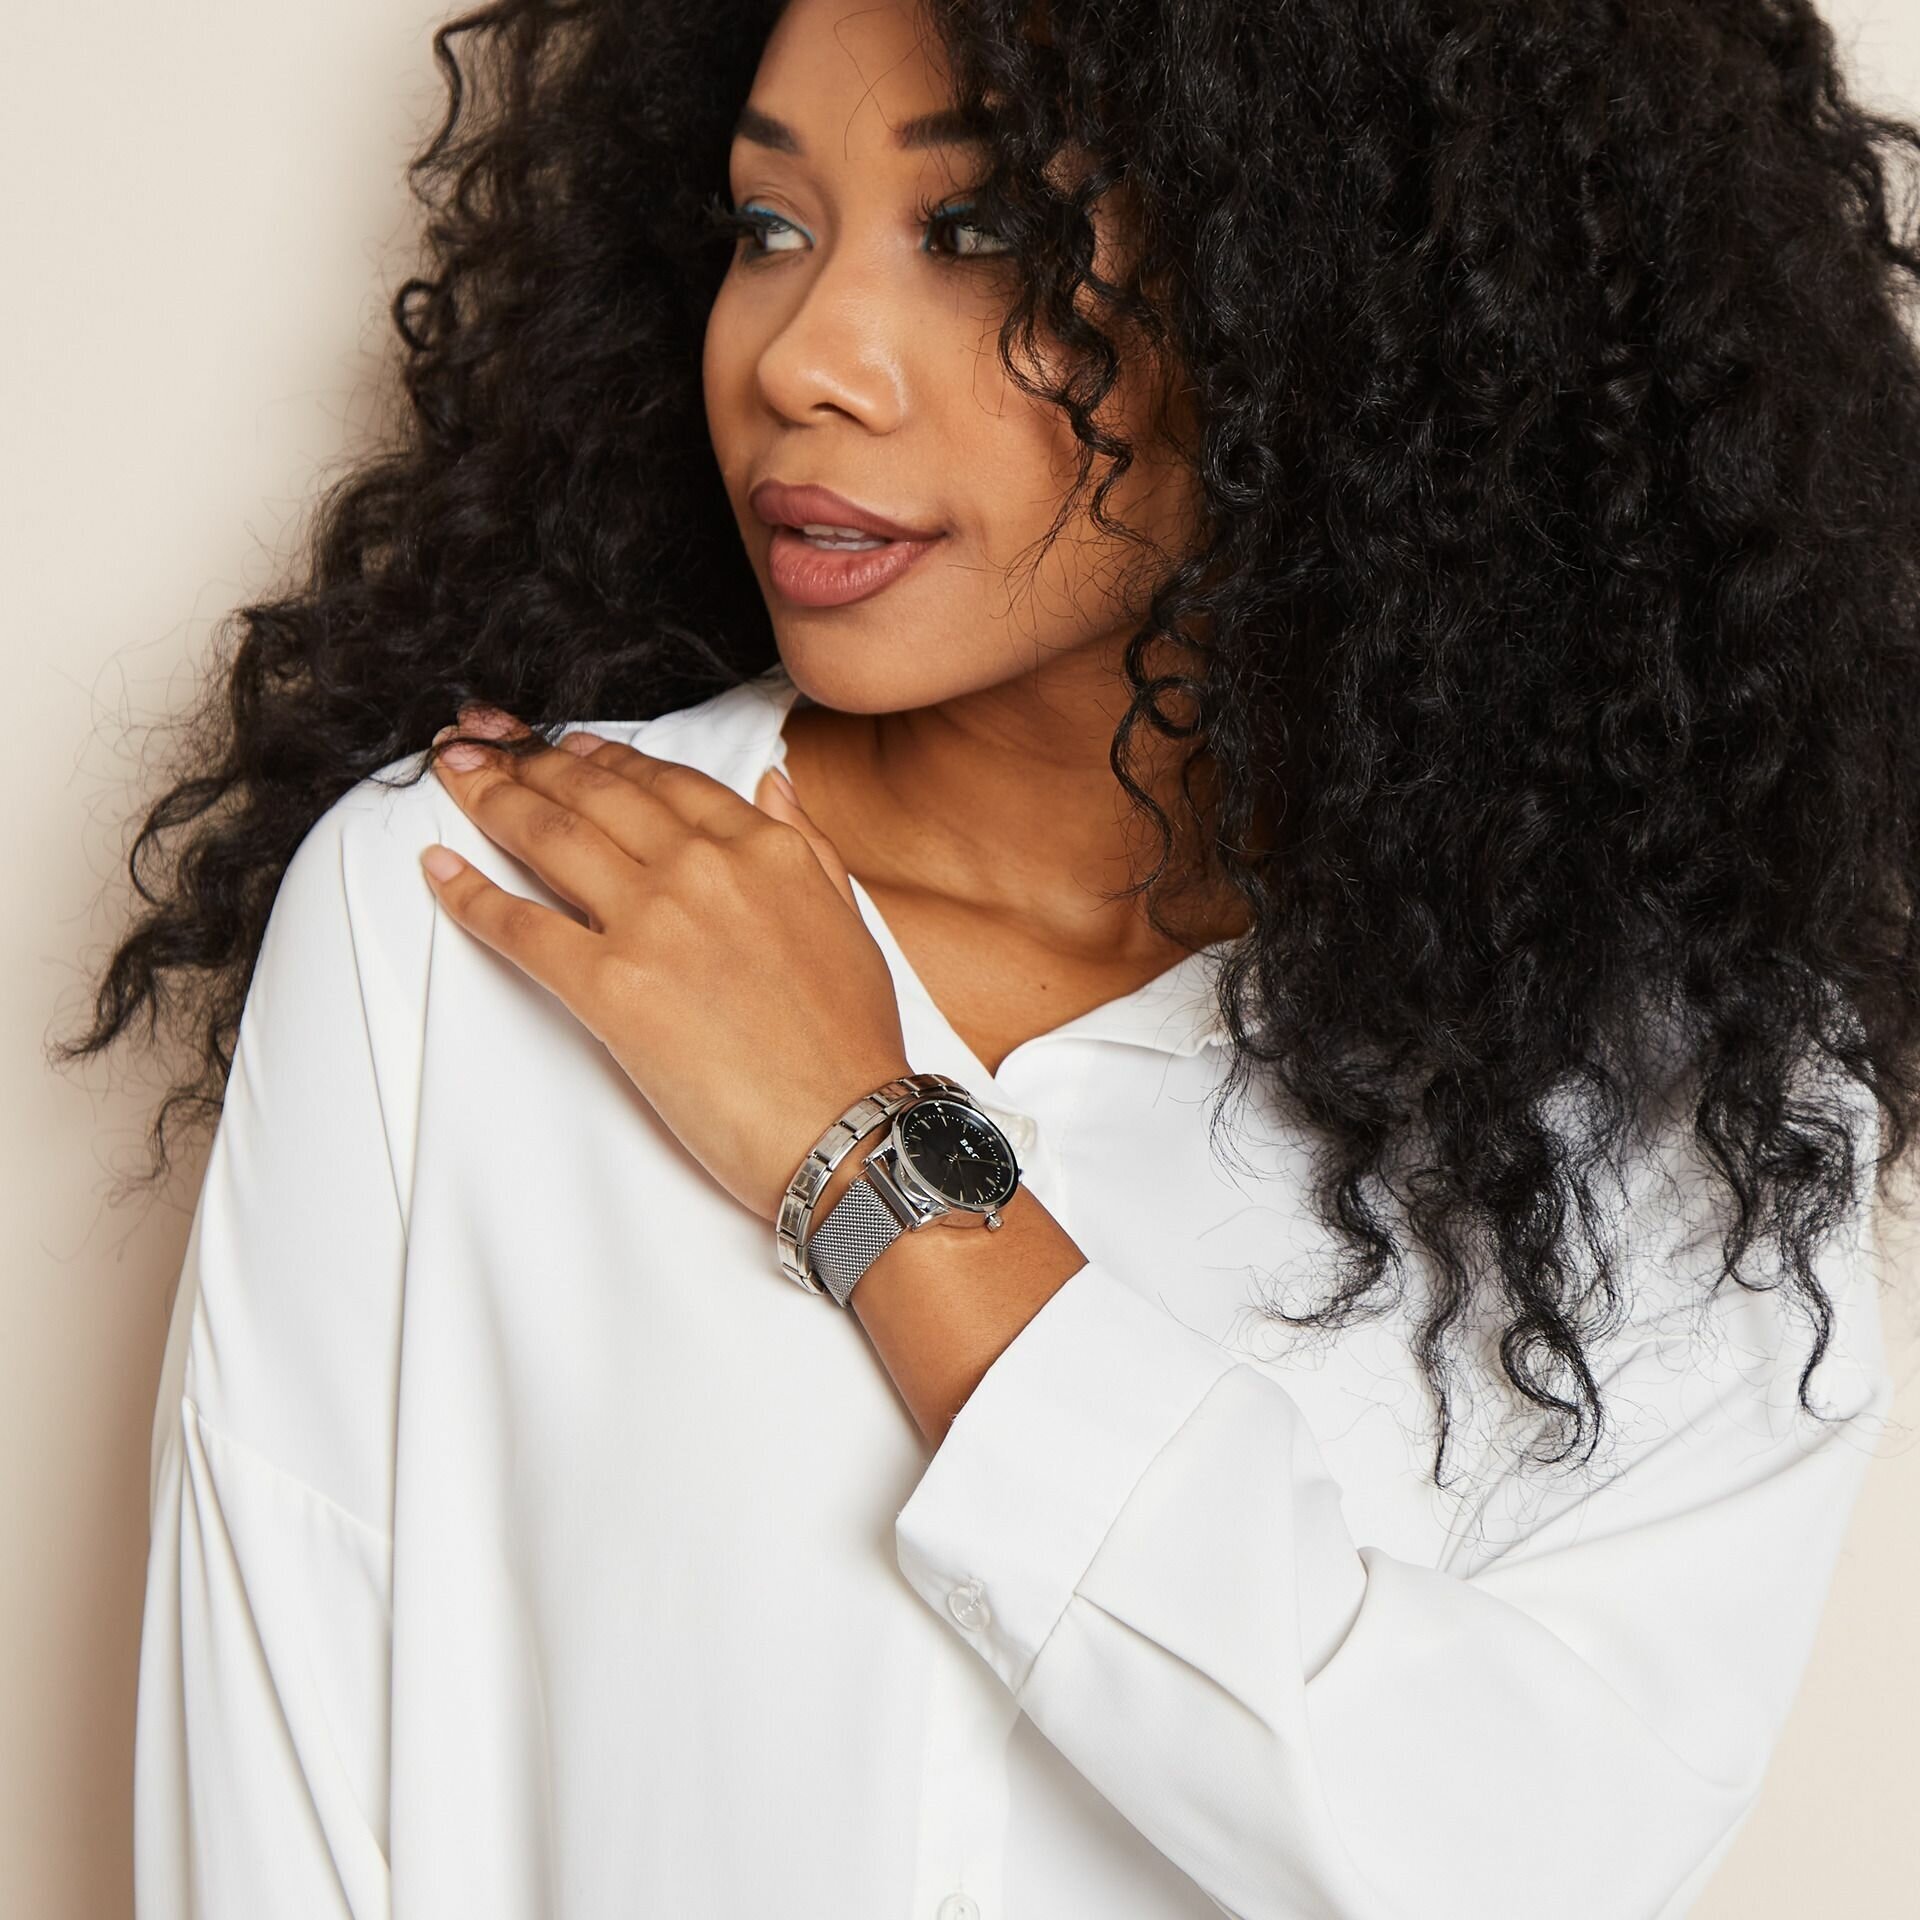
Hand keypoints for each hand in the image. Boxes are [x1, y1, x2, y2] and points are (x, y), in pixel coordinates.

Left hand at [421, 702, 913, 1222]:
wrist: (845, 1125)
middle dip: (527, 761)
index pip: (663, 780)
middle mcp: (702, 867)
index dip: (603, 757)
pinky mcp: (609, 987)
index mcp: (762, 847)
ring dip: (490, 799)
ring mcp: (652, 922)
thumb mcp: (847, 917)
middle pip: (593, 795)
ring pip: (549, 837)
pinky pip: (520, 926)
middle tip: (480, 744)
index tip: (565, 745)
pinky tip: (439, 868)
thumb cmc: (850, 1040)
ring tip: (455, 776)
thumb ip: (805, 841)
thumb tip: (772, 783)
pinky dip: (470, 894)